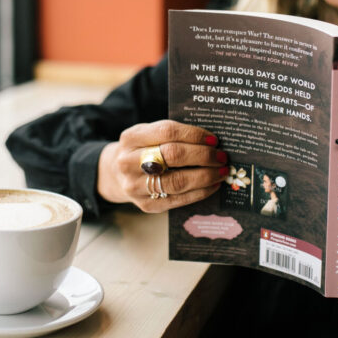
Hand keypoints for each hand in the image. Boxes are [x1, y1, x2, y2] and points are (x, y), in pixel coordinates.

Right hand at [97, 120, 227, 212]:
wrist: (116, 175)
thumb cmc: (142, 150)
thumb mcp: (147, 135)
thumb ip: (171, 135)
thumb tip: (211, 141)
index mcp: (130, 138)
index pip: (167, 132)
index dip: (194, 135)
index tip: (214, 139)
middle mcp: (128, 162)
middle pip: (173, 155)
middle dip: (203, 156)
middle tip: (221, 156)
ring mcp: (135, 186)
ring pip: (178, 180)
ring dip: (205, 176)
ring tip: (221, 171)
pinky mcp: (146, 205)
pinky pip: (178, 199)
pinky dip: (200, 192)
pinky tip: (212, 185)